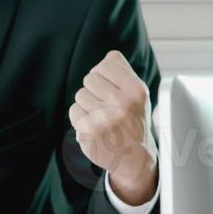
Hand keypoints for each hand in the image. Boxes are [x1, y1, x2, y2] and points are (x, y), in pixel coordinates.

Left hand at [70, 50, 156, 204]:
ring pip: (80, 95)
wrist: (134, 157)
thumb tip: (109, 56)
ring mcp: (105, 116)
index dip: (103, 75)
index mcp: (136, 90)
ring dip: (87, 105)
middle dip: (94, 90)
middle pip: (90, 79)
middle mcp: (122, 102)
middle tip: (106, 106)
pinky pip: (74, 110)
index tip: (110, 88)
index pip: (106, 64)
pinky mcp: (89, 130)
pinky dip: (80, 118)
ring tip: (102, 117)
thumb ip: (125, 72)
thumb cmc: (133, 121)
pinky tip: (94, 126)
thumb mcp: (138, 95)